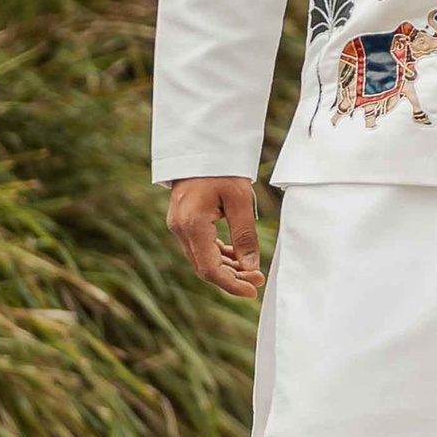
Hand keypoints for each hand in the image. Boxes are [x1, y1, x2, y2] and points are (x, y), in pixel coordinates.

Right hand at [167, 175, 264, 299]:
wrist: (202, 146)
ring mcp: (178, 226)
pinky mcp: (182, 222)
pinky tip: (236, 256)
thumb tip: (251, 267)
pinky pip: (199, 247)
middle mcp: (179, 228)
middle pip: (204, 267)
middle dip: (232, 278)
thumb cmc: (222, 169)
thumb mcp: (240, 199)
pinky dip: (217, 255)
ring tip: (251, 270)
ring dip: (226, 267)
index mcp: (192, 223)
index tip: (252, 290)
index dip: (231, 284)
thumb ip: (245, 235)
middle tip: (258, 280)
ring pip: (201, 259)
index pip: (210, 268)